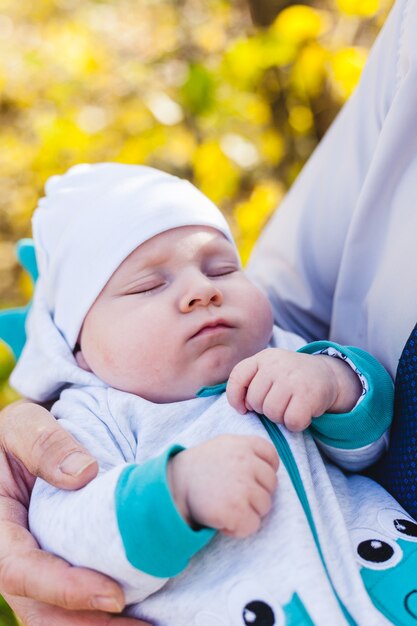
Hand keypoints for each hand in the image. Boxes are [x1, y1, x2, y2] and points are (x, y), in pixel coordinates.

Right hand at [0, 400, 150, 625]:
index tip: (114, 595)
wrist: (17, 450)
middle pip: (41, 612)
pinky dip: (100, 619)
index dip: (65, 588)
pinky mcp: (49, 574)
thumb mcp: (22, 425)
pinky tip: (140, 618)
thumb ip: (44, 443)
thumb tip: (83, 474)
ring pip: (55, 619)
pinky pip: (69, 608)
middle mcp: (8, 558)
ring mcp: (29, 570)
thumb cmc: (17, 436)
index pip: (21, 570)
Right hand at [168, 434, 278, 537]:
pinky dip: (239, 528)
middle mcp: (246, 462)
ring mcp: (242, 487)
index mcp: (243, 444)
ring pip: (265, 506)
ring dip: (249, 511)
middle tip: (232, 494)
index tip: (249, 478)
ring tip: (226, 505)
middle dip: (256, 492)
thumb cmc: (199, 469)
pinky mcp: (236, 511)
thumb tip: (271, 467)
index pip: (272, 457)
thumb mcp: (224, 446)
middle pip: (271, 484)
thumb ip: (247, 451)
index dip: (263, 471)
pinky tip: (223, 520)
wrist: (173, 487)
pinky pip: (252, 525)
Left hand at [227, 348, 361, 431]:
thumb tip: (242, 407)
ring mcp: (293, 378)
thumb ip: (250, 382)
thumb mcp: (268, 370)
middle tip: (279, 403)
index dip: (235, 398)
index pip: (237, 377)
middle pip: (255, 400)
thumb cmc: (289, 378)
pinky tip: (302, 413)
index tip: (244, 407)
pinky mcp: (308, 394)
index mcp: (263, 357)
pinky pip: (291, 421)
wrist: (326, 375)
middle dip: (264, 409)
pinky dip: (296, 424)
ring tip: (290, 407)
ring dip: (280, 418)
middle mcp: (277, 364)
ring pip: (272, 413)